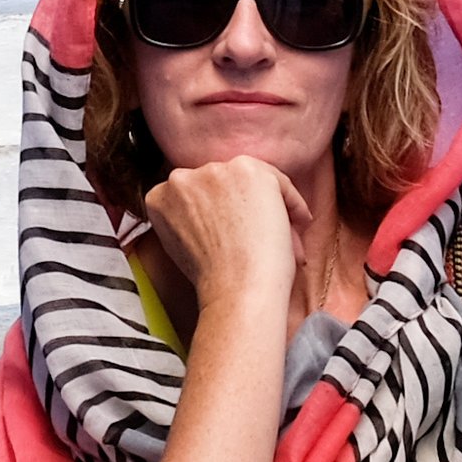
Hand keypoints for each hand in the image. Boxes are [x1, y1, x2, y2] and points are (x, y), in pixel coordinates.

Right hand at [137, 155, 316, 333]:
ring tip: (284, 238)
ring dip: (268, 206)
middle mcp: (182, 177)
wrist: (236, 291)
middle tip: (262, 236)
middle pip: (222, 184)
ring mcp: (215, 172)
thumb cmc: (215, 281)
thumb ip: (190, 219)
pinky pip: (279, 182)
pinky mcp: (248, 171)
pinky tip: (300, 225)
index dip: (219, 212)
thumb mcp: (183, 244)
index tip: (236, 231)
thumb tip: (223, 211)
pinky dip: (293, 204)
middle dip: (243, 207)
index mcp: (160, 196)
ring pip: (251, 181)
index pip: (195, 194)